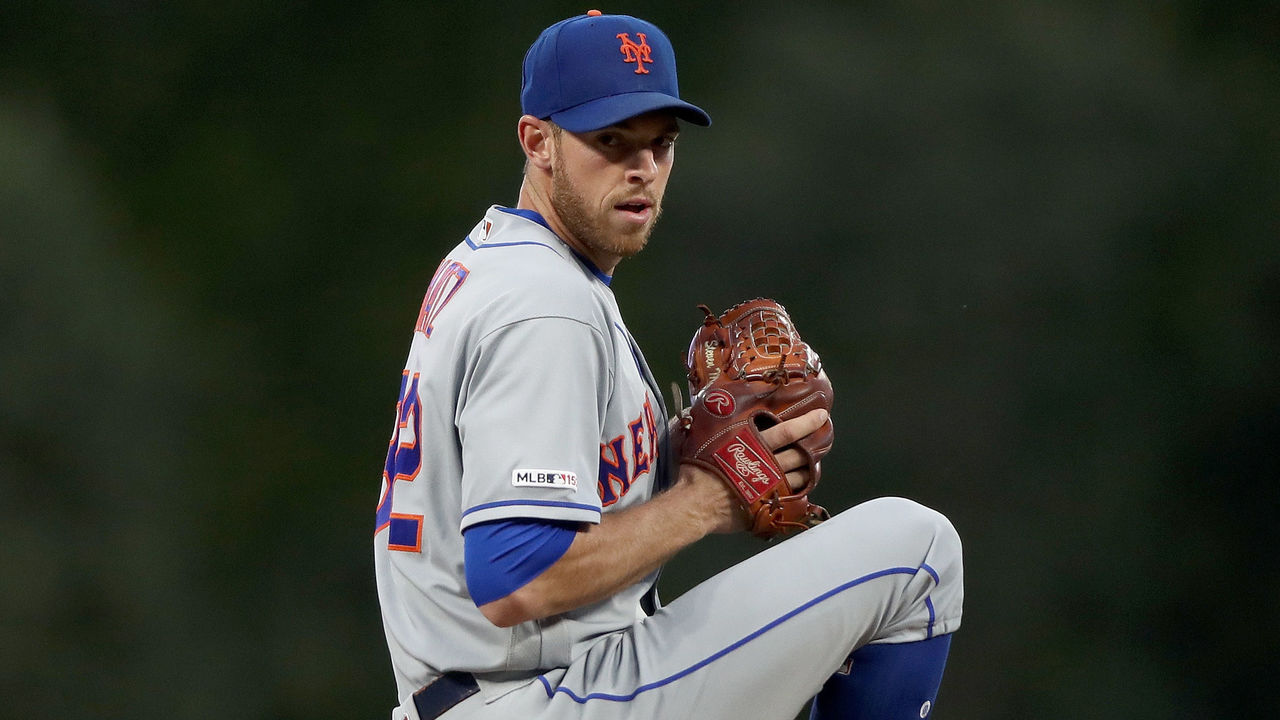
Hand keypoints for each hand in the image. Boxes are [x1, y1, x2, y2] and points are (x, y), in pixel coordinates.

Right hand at [676, 407, 830, 533]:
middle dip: (813, 447)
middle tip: (822, 440)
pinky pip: (791, 497)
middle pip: (799, 454)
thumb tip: (700, 405)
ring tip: (811, 464)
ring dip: (807, 469)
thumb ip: (701, 420)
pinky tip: (799, 486)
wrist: (695, 504)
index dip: (806, 423)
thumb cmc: (695, 467)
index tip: (822, 416)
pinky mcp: (767, 505)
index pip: (787, 431)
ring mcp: (770, 486)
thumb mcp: (694, 435)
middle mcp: (767, 464)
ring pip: (799, 476)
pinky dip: (797, 490)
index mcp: (753, 443)